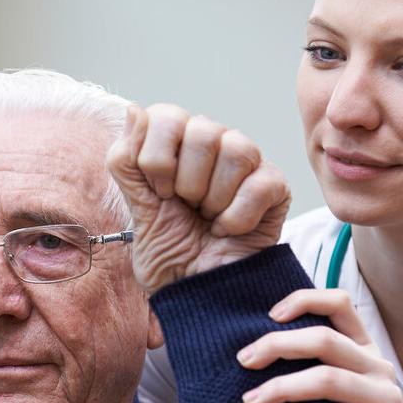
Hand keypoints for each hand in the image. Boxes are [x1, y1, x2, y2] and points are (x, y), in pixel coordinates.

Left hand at [106, 104, 290, 292]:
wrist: (198, 293)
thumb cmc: (169, 251)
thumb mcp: (136, 208)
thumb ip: (126, 160)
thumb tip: (133, 109)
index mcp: (176, 142)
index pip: (166, 115)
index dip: (158, 159)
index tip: (160, 194)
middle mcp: (212, 143)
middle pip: (202, 130)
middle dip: (186, 183)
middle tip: (187, 208)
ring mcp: (247, 163)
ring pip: (236, 149)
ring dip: (214, 199)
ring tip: (208, 218)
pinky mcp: (276, 187)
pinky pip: (259, 184)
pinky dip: (237, 218)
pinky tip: (229, 230)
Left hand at [238, 288, 402, 402]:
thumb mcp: (330, 391)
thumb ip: (307, 366)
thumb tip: (249, 352)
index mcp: (363, 348)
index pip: (339, 304)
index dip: (305, 300)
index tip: (269, 315)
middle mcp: (378, 366)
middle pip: (325, 340)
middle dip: (277, 346)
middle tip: (243, 362)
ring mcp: (387, 396)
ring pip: (328, 379)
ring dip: (283, 387)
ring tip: (252, 401)